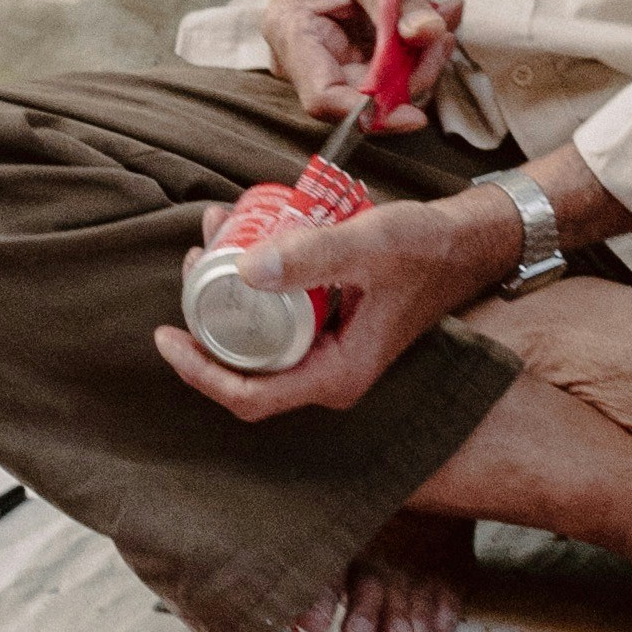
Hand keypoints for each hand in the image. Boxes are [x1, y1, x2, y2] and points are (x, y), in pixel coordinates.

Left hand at [155, 188, 515, 421]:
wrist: (466, 241)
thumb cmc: (427, 247)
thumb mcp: (370, 243)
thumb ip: (315, 255)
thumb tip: (246, 270)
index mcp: (337, 375)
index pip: (250, 397)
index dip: (198, 373)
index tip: (166, 335)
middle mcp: (329, 373)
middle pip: (246, 364)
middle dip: (210, 312)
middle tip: (195, 257)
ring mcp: (329, 352)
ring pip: (259, 334)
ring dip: (229, 288)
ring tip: (217, 233)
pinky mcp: (329, 327)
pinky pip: (277, 315)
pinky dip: (255, 280)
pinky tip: (247, 235)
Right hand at [265, 0, 461, 128]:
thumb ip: (399, 0)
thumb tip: (426, 34)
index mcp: (292, 32)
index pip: (323, 96)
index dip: (368, 113)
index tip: (413, 113)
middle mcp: (304, 57)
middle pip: (361, 97)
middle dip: (409, 75)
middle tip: (441, 36)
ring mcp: (330, 61)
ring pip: (384, 90)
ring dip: (420, 61)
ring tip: (442, 17)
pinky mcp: (354, 60)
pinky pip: (393, 73)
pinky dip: (418, 51)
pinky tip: (434, 19)